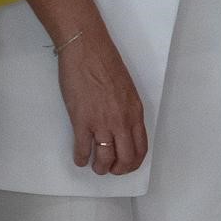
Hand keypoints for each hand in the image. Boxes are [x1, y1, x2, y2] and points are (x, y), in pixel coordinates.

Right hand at [53, 25, 148, 173]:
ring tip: (95, 167)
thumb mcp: (127, 90)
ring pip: (104, 158)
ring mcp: (102, 122)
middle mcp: (121, 121)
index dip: (133, 162)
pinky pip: (83, 148)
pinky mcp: (82, 120)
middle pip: (125, 158)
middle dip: (117, 169)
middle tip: (109, 169)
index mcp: (135, 113)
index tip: (125, 166)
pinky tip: (79, 159)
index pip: (141, 148)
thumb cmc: (106, 65)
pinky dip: (81, 158)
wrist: (87, 51)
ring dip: (99, 167)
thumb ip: (127, 110)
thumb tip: (123, 127)